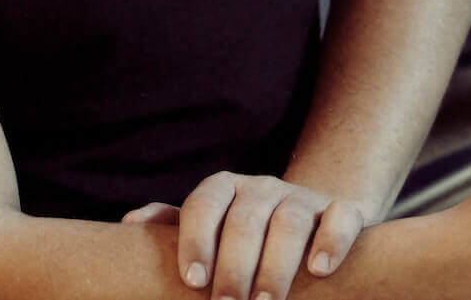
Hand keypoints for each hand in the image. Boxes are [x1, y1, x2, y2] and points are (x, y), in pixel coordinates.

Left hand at [121, 172, 371, 299]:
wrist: (307, 221)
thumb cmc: (240, 234)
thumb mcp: (207, 228)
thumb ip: (171, 226)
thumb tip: (130, 225)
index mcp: (224, 190)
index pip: (204, 204)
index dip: (197, 240)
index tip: (192, 281)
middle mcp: (262, 188)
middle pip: (246, 218)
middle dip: (236, 264)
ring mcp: (302, 198)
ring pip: (290, 220)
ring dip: (277, 263)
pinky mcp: (341, 210)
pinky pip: (340, 217)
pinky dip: (332, 240)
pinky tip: (319, 270)